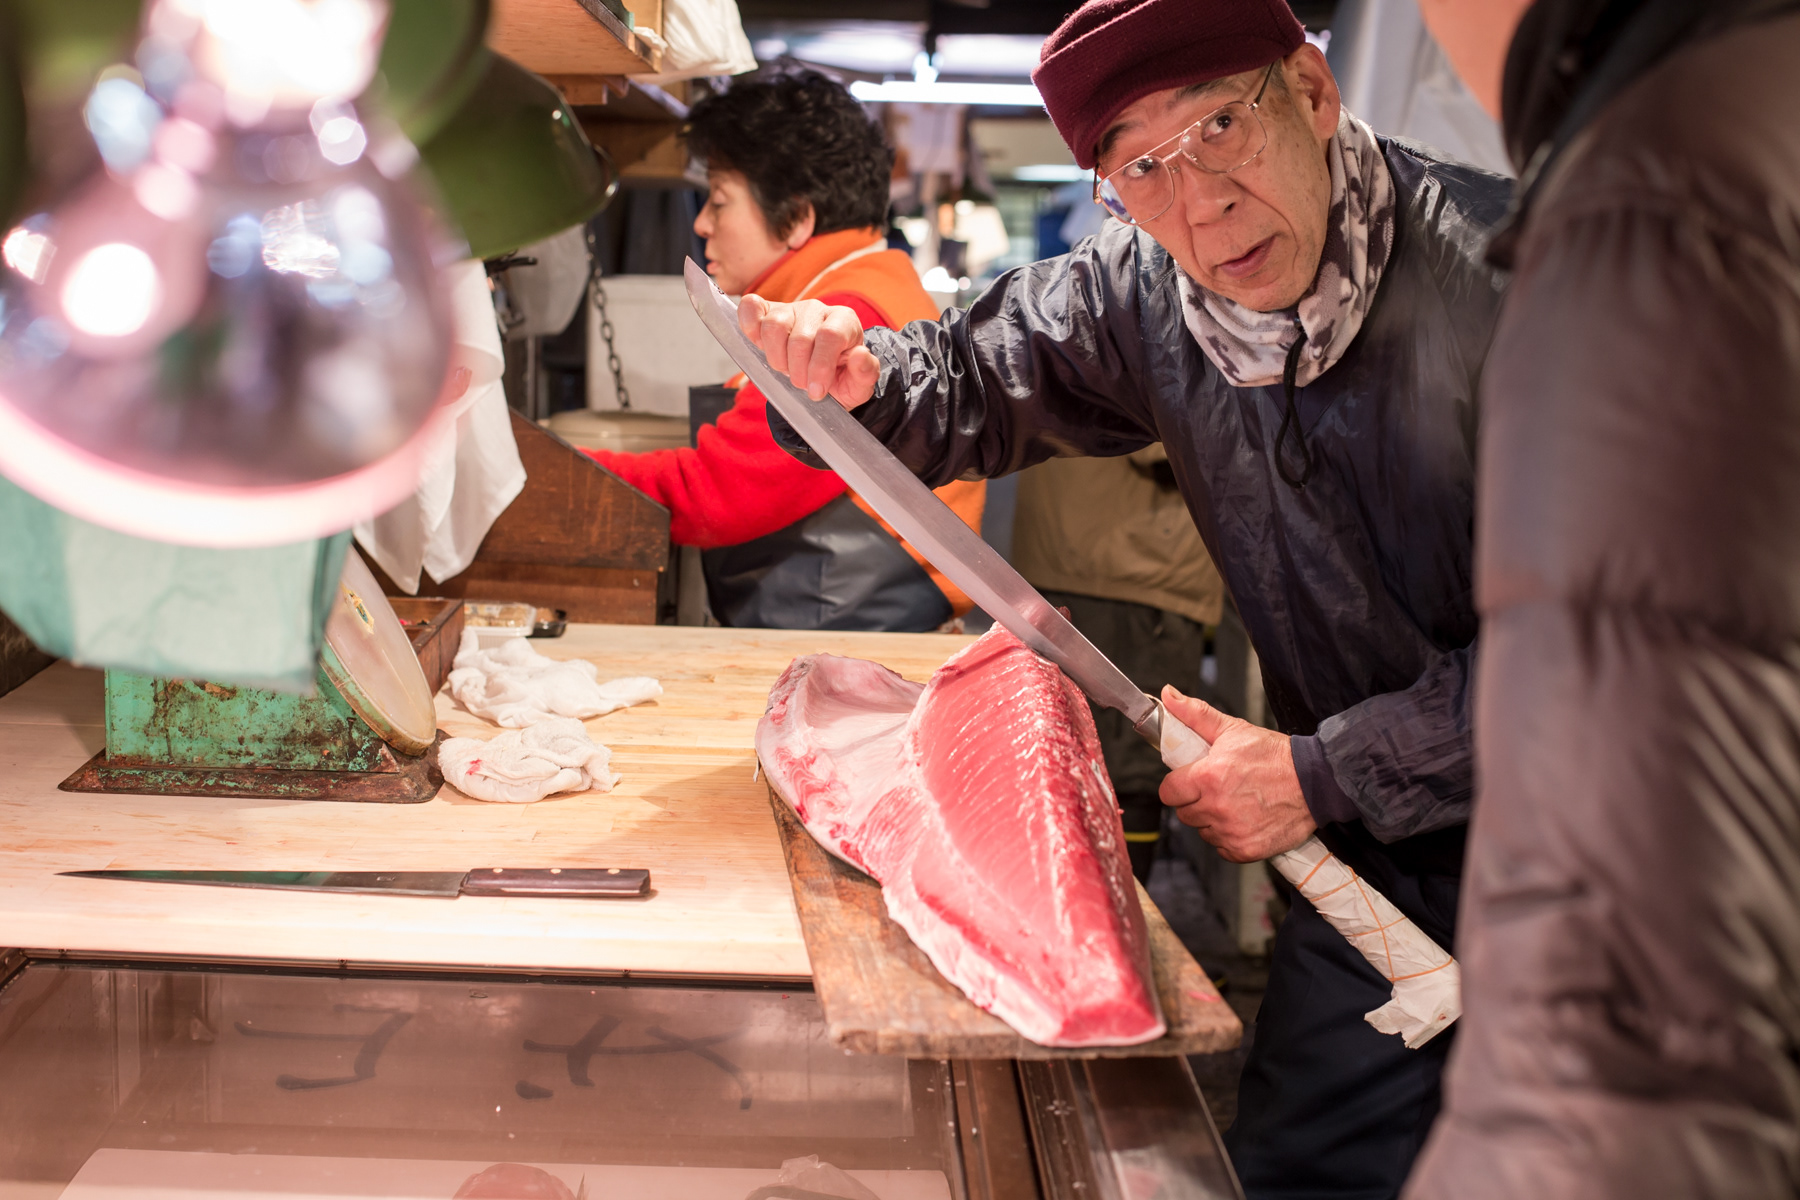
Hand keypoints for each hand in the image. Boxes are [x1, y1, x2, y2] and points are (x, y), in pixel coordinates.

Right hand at [737, 295, 881, 406]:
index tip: (816, 392)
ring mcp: (791, 308)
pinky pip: (751, 307)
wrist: (822, 377)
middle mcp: (818, 310)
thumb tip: (860, 356)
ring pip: (774, 325)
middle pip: (800, 337)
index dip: (820, 366)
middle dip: (798, 370)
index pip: (830, 336)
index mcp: (845, 321)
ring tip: (785, 370)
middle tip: (802, 384)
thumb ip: (866, 372)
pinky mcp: (767, 311)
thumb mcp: (859, 384)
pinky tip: (759, 346)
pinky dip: (750, 326)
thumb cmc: (841, 378)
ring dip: (776, 358)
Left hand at [1157, 686, 1315, 861]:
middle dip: (1196, 801)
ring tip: (1235, 803)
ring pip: (1203, 831)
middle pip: (1184, 813)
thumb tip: (1167, 695)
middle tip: (1218, 789)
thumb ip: (1195, 714)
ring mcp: (1231, 831)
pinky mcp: (1245, 850)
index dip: (1178, 785)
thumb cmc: (1274, 756)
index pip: (1168, 792)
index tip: (1191, 780)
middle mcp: (1216, 808)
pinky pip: (1222, 848)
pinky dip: (1229, 837)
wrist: (1315, 782)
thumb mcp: (1233, 729)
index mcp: (1208, 777)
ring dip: (1212, 820)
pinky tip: (1245, 820)